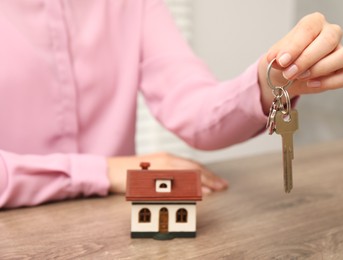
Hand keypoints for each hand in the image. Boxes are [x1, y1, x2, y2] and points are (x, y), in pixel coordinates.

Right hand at [107, 152, 227, 194]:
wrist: (110, 169)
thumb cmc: (131, 171)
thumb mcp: (153, 170)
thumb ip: (168, 174)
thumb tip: (186, 183)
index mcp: (167, 158)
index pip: (191, 165)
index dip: (207, 173)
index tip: (219, 181)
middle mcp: (165, 159)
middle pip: (192, 168)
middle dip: (209, 177)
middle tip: (222, 186)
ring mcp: (158, 166)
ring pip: (184, 173)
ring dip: (200, 182)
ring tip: (213, 190)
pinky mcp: (151, 175)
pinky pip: (171, 182)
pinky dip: (183, 186)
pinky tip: (192, 191)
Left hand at [258, 12, 342, 111]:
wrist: (286, 76)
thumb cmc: (285, 60)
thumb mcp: (277, 56)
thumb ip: (277, 55)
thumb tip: (276, 59)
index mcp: (314, 22)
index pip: (309, 28)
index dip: (295, 46)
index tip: (282, 61)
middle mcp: (331, 33)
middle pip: (329, 40)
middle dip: (307, 59)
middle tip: (289, 73)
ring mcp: (340, 52)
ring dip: (320, 69)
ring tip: (300, 77)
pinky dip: (330, 82)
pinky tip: (312, 84)